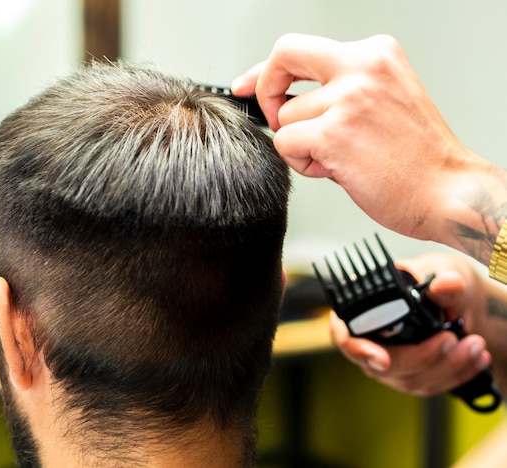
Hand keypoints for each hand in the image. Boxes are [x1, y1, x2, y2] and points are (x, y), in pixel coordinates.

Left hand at [233, 33, 506, 261]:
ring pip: (284, 117)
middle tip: (277, 119)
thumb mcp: (382, 101)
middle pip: (282, 57)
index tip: (246, 85)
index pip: (300, 48)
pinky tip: (335, 169)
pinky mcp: (336, 133)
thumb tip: (281, 98)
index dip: (267, 70)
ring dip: (301, 144)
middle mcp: (363, 67)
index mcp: (375, 54)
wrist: (447, 192)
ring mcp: (349, 98)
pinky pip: (286, 144)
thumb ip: (336, 90)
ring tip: (337, 157)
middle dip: (266, 90)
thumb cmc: (414, 157)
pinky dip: (302, 163)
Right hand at [329, 252, 491, 396]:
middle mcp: (370, 340)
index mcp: (361, 309)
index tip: (382, 358)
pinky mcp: (412, 376)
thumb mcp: (443, 268)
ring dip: (446, 367)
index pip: (344, 335)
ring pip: (409, 380)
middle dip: (420, 358)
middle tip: (449, 339)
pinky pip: (430, 386)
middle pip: (381, 365)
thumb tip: (445, 286)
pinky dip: (457, 374)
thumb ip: (445, 278)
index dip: (358, 349)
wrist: (460, 301)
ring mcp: (389, 362)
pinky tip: (476, 359)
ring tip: (474, 344)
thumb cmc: (438, 279)